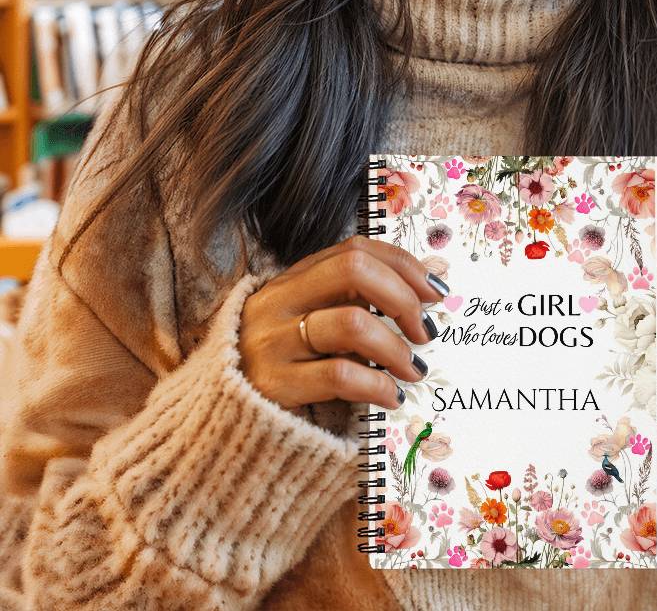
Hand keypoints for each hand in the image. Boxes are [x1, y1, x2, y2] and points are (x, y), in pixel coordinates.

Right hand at [238, 234, 447, 411]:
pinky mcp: (274, 385)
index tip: (434, 291)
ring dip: (396, 348)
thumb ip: (353, 302)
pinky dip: (378, 385)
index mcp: (292, 278)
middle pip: (354, 270)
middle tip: (423, 331)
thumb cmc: (280, 363)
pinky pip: (341, 376)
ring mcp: (274, 341)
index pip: (354, 249)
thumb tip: (425, 290)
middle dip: (402, 298)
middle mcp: (280, 301)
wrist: (215, 415)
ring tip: (411, 369)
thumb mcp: (308, 319)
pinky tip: (391, 396)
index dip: (403, 264)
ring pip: (353, 323)